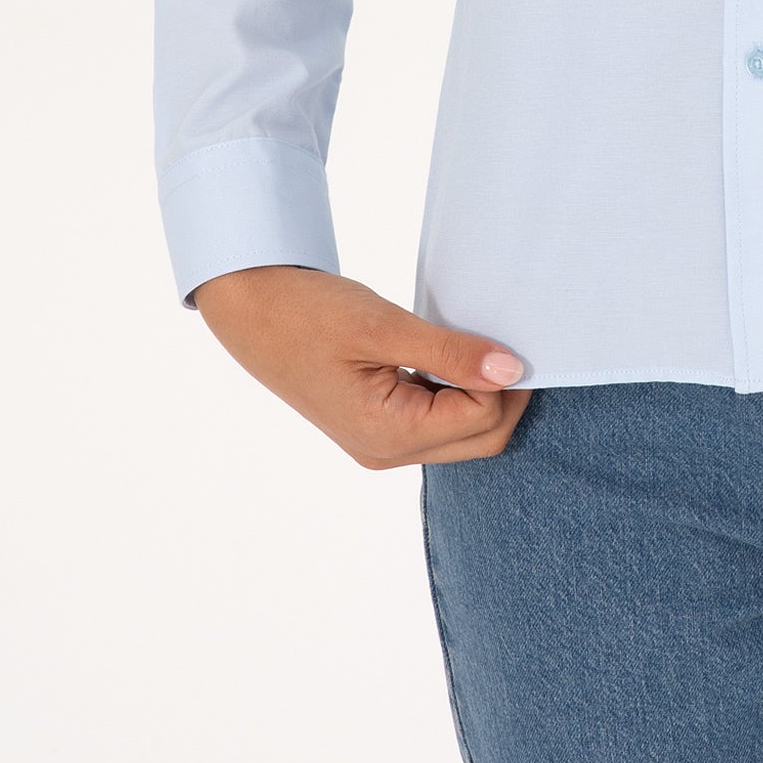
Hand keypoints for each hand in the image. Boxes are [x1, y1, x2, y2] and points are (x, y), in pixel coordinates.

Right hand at [192, 265, 531, 467]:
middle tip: (504, 337)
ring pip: (462, 431)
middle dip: (502, 392)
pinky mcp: (378, 424)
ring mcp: (381, 443)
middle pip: (480, 437)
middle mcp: (386, 452)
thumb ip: (450, 352)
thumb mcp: (382, 327)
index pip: (481, 419)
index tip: (509, 332)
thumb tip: (511, 370)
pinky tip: (448, 353)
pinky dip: (455, 389)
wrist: (250, 310)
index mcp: (387, 436)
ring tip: (473, 340)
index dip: (503, 378)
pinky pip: (437, 419)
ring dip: (480, 390)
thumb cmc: (306, 314)